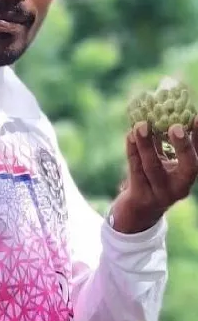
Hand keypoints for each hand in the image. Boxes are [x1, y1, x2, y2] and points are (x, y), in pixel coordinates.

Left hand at [110, 117, 197, 233]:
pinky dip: (132, 151)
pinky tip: (130, 135)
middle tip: (175, 126)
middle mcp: (179, 188)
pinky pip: (135, 170)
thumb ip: (168, 143)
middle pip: (187, 168)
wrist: (138, 211)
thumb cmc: (156, 178)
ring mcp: (160, 194)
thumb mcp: (166, 163)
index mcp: (188, 176)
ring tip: (141, 125)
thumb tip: (167, 110)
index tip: (196, 117)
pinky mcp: (140, 196)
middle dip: (182, 146)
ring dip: (147, 144)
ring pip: (153, 168)